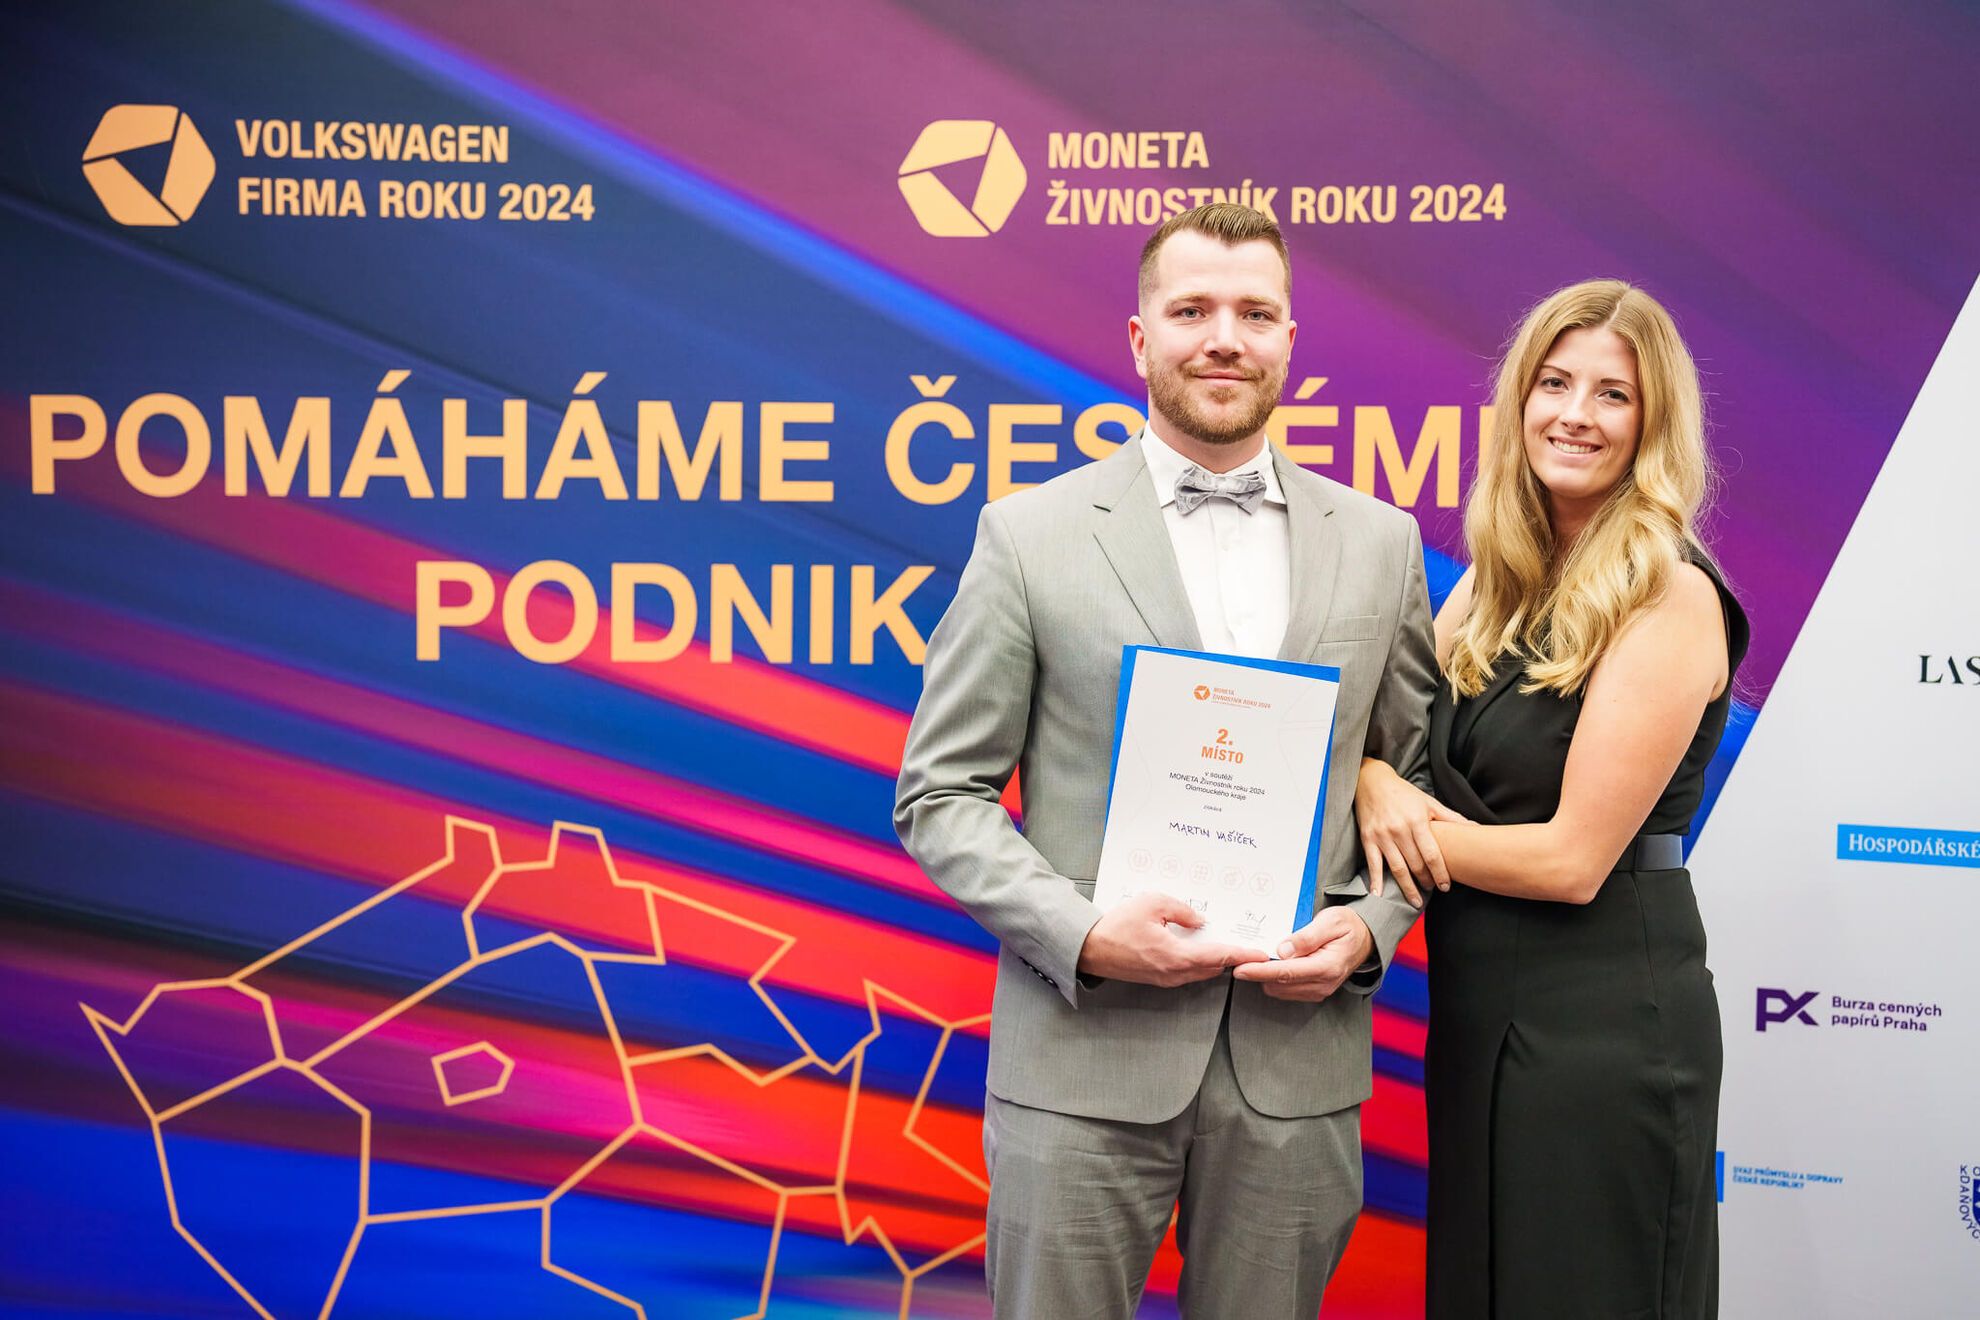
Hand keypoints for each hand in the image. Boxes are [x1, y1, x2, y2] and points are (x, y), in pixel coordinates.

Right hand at [1076, 892, 1269, 986]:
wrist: (1089, 948)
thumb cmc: (1117, 926)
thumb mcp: (1152, 904)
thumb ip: (1181, 910)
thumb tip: (1199, 920)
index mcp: (1176, 956)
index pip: (1219, 956)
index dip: (1242, 954)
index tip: (1259, 954)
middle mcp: (1174, 973)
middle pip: (1214, 967)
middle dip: (1232, 958)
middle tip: (1248, 948)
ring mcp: (1166, 979)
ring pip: (1201, 972)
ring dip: (1216, 961)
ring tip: (1229, 948)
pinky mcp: (1158, 979)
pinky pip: (1188, 972)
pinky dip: (1200, 962)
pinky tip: (1201, 949)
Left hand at [1232, 909, 1373, 1001]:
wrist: (1366, 938)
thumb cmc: (1348, 925)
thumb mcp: (1330, 921)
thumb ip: (1307, 937)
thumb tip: (1283, 950)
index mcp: (1327, 967)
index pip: (1286, 973)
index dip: (1260, 971)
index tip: (1240, 969)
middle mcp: (1323, 984)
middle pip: (1279, 984)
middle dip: (1258, 973)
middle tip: (1242, 957)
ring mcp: (1319, 990)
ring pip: (1280, 990)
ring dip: (1265, 977)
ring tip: (1257, 958)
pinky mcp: (1314, 991)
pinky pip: (1287, 990)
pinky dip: (1275, 979)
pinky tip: (1271, 964)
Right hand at [1355, 756, 1467, 907]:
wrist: (1372, 782)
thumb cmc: (1404, 793)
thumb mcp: (1429, 802)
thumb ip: (1451, 818)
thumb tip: (1476, 828)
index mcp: (1417, 821)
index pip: (1432, 854)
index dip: (1440, 873)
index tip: (1446, 886)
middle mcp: (1399, 830)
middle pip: (1416, 864)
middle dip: (1426, 881)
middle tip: (1433, 890)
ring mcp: (1382, 836)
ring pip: (1397, 868)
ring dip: (1407, 888)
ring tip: (1416, 901)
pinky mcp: (1368, 839)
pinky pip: (1373, 864)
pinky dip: (1376, 881)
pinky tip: (1379, 895)